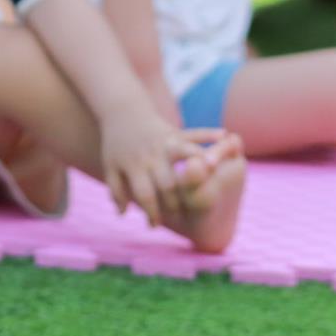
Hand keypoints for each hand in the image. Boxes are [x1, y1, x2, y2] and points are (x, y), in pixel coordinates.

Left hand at [99, 113, 209, 228]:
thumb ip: (116, 191)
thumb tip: (124, 214)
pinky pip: (195, 132)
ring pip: (185, 155)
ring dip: (201, 166)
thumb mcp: (110, 168)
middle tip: (183, 213)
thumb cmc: (116, 144)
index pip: (145, 195)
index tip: (155, 224)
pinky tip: (224, 136)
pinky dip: (209, 134)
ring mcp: (165, 142)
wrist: (122, 110)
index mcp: (135, 166)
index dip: (151, 213)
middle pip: (169, 182)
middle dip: (178, 202)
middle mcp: (152, 155)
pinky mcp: (175, 131)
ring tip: (213, 179)